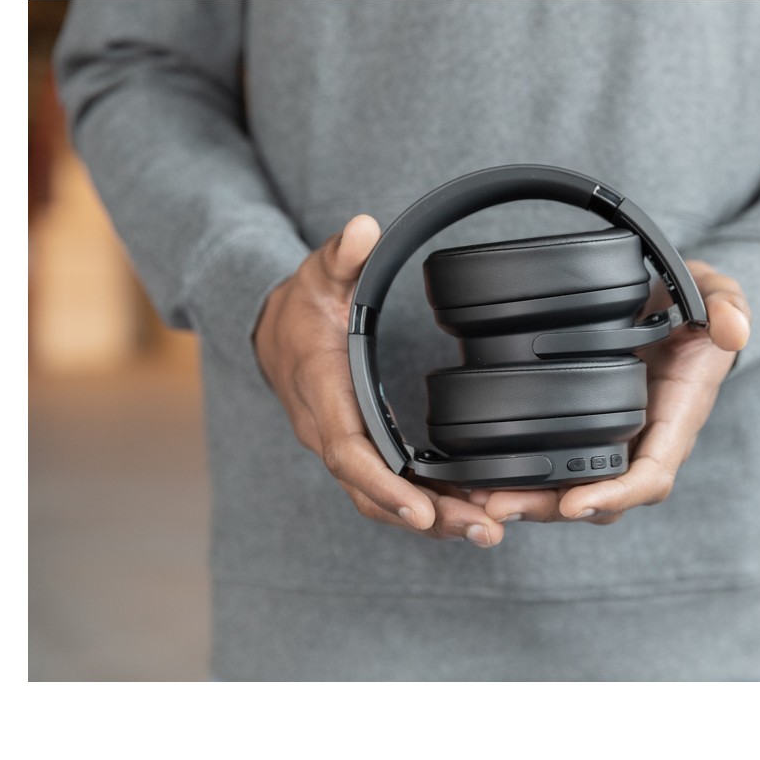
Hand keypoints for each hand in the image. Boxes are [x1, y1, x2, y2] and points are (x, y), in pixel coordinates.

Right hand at [254, 215, 506, 547]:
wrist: (272, 329)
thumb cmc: (302, 303)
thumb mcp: (319, 270)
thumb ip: (342, 253)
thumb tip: (362, 229)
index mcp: (320, 392)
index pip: (348, 451)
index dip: (384, 485)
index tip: (422, 509)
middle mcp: (328, 431)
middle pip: (372, 492)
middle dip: (425, 516)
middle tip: (482, 530)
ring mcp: (344, 446)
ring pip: (382, 499)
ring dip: (434, 519)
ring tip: (487, 530)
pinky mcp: (361, 450)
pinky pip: (390, 489)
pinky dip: (428, 505)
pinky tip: (470, 512)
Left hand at [473, 259, 750, 526]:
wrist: (676, 303)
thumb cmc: (697, 303)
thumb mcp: (719, 292)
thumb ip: (728, 306)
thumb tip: (734, 332)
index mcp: (677, 418)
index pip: (651, 476)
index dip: (615, 493)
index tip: (574, 502)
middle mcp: (646, 442)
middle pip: (603, 498)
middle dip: (552, 509)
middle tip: (500, 506)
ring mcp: (615, 440)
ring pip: (575, 490)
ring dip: (530, 502)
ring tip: (481, 498)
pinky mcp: (587, 430)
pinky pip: (559, 466)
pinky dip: (524, 476)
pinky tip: (481, 476)